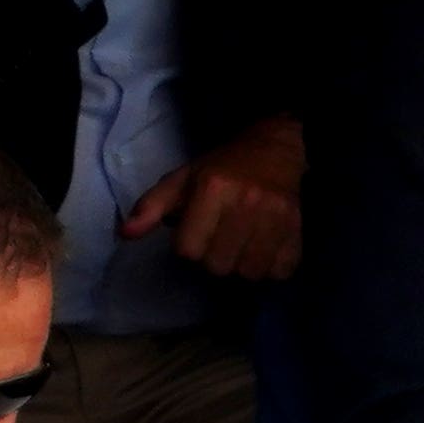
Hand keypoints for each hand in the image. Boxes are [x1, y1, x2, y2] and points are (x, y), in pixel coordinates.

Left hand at [123, 115, 304, 280]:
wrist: (275, 150)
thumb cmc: (222, 168)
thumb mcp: (182, 179)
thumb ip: (152, 207)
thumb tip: (126, 234)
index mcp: (212, 188)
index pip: (189, 248)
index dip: (189, 246)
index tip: (196, 233)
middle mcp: (246, 203)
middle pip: (218, 265)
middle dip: (214, 259)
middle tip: (220, 241)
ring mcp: (276, 218)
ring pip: (249, 273)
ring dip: (242, 266)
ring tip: (242, 248)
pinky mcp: (297, 230)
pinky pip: (280, 271)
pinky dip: (271, 268)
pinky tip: (265, 251)